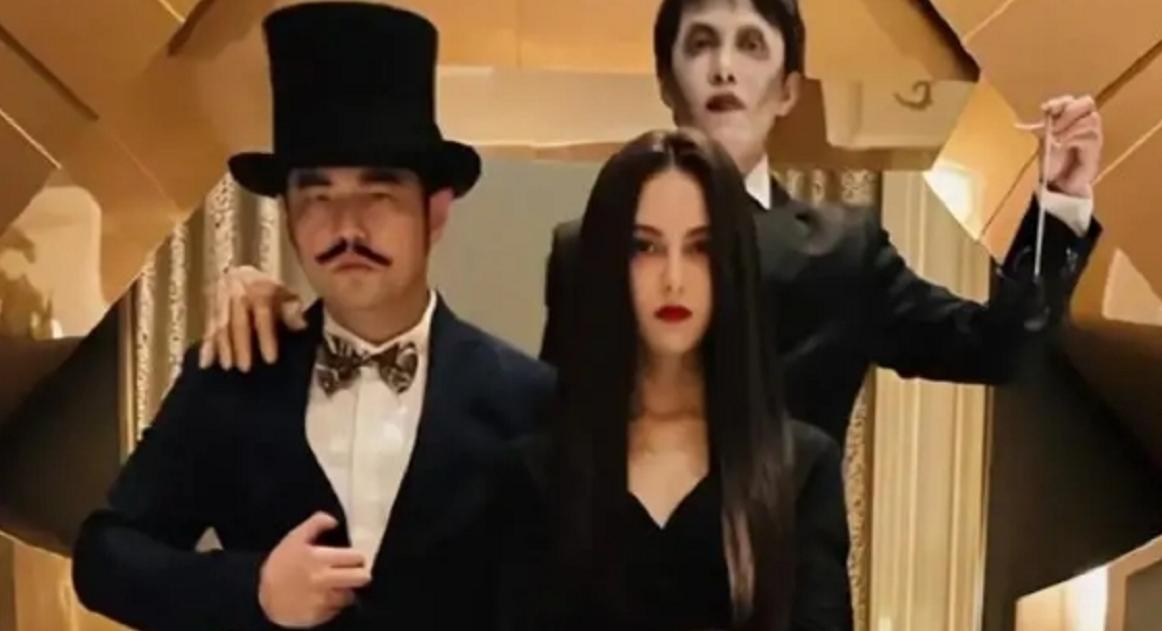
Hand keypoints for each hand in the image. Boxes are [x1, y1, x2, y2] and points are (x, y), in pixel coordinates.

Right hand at [198, 265, 306, 371]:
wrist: (240, 272)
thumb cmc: (269, 289)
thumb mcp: (286, 293)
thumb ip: (293, 310)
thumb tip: (300, 326)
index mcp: (260, 289)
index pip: (263, 315)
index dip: (266, 337)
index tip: (270, 360)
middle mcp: (237, 293)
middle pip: (237, 321)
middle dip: (240, 346)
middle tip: (244, 368)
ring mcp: (221, 299)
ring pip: (220, 325)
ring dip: (222, 347)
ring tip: (226, 367)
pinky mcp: (209, 308)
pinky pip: (207, 328)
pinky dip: (206, 346)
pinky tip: (205, 363)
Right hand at [258, 512, 369, 628]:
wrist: (263, 598)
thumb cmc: (280, 565)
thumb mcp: (294, 538)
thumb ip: (316, 523)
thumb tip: (334, 520)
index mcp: (319, 559)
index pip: (357, 557)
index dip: (356, 556)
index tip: (352, 557)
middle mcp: (323, 581)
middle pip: (362, 578)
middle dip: (359, 573)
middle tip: (351, 571)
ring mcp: (322, 601)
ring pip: (352, 594)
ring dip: (347, 589)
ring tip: (335, 585)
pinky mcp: (320, 616)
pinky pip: (339, 609)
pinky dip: (335, 603)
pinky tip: (324, 597)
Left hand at [1040, 95, 1101, 198]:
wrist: (1058, 184)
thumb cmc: (1051, 161)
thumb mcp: (1044, 139)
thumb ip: (1047, 124)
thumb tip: (1046, 109)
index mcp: (1072, 119)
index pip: (1072, 100)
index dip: (1060, 102)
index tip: (1045, 109)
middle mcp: (1086, 123)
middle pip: (1087, 102)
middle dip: (1068, 111)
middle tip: (1053, 126)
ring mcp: (1093, 135)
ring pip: (1090, 118)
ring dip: (1069, 126)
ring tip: (1056, 139)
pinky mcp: (1095, 149)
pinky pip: (1090, 135)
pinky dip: (1073, 137)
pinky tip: (1062, 144)